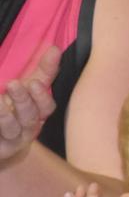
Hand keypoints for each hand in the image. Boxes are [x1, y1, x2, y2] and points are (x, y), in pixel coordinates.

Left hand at [0, 46, 59, 161]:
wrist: (0, 141)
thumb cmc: (12, 111)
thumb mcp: (23, 88)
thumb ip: (42, 71)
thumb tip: (55, 48)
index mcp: (37, 110)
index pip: (46, 102)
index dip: (43, 90)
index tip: (38, 76)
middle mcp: (30, 126)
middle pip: (34, 115)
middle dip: (26, 100)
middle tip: (14, 84)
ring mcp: (17, 139)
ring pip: (17, 127)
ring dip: (8, 114)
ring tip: (0, 100)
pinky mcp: (4, 148)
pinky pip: (3, 135)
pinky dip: (1, 120)